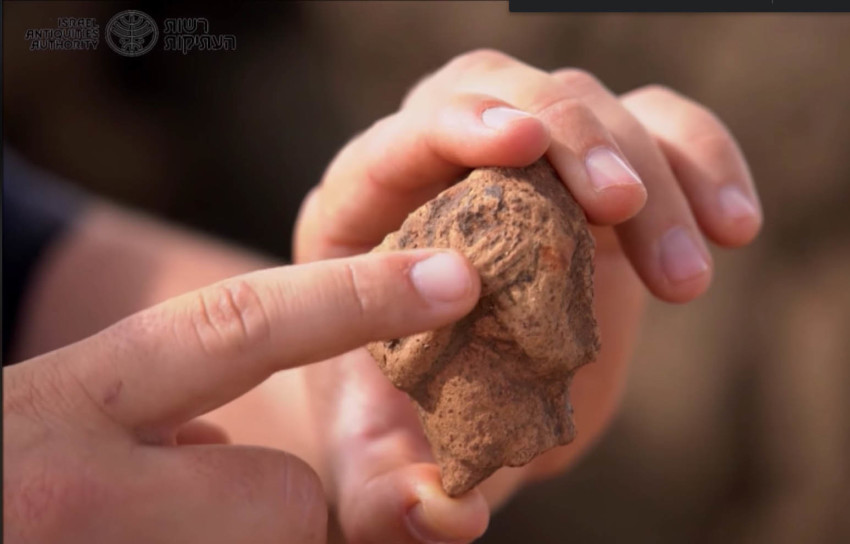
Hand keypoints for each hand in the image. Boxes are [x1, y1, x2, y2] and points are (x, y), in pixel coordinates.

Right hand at [3, 250, 480, 543]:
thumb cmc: (10, 466)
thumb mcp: (51, 414)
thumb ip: (155, 399)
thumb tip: (232, 443)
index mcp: (66, 408)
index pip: (240, 330)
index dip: (357, 298)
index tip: (454, 278)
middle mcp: (83, 499)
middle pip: (287, 500)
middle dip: (266, 501)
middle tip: (176, 500)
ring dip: (238, 539)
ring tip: (147, 529)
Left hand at [294, 50, 761, 542]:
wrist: (446, 395)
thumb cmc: (394, 412)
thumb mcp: (377, 452)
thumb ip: (387, 486)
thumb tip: (443, 516)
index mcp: (363, 212)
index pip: (397, 140)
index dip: (453, 128)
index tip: (519, 145)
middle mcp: (441, 162)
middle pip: (501, 92)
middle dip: (569, 142)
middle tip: (619, 212)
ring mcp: (524, 158)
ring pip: (590, 105)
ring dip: (650, 169)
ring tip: (684, 277)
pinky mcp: (594, 172)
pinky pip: (656, 128)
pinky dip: (702, 160)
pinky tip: (732, 226)